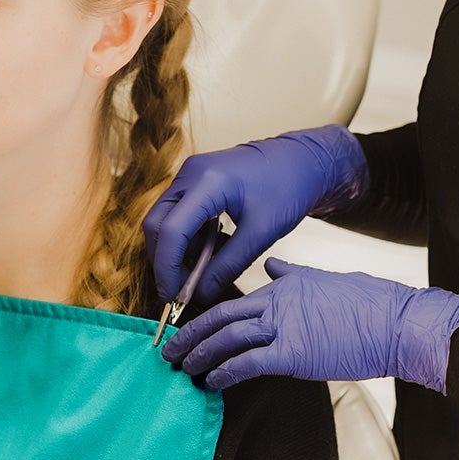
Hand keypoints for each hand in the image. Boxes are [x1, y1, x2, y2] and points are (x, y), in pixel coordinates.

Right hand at [143, 126, 368, 304]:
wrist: (302, 161)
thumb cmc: (288, 189)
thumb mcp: (261, 234)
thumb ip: (228, 266)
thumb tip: (199, 295)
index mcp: (207, 181)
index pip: (170, 231)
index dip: (166, 269)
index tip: (172, 298)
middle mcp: (191, 173)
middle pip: (156, 225)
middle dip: (166, 261)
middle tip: (183, 289)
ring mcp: (190, 175)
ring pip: (165, 221)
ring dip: (180, 250)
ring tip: (212, 264)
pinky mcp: (195, 181)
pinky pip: (179, 215)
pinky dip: (191, 238)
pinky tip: (217, 246)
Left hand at [160, 256, 458, 391]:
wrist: (396, 322)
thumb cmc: (370, 305)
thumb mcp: (325, 280)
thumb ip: (293, 276)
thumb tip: (273, 267)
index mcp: (284, 286)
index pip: (234, 301)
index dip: (206, 318)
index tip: (190, 331)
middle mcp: (277, 302)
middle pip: (220, 317)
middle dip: (190, 335)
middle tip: (169, 350)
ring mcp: (284, 327)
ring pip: (226, 338)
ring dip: (200, 355)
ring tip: (184, 369)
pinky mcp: (293, 353)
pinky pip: (246, 363)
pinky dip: (224, 373)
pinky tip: (212, 383)